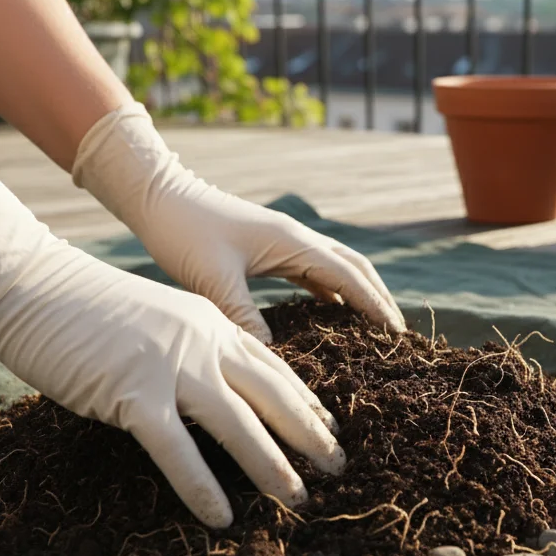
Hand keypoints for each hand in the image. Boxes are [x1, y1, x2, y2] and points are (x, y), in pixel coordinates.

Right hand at [0, 160, 343, 527]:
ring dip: (273, 466)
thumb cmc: (84, 306)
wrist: (33, 283)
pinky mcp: (132, 393)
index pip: (272, 367)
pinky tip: (221, 517)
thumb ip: (187, 348)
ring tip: (298, 500)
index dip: (305, 401)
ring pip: (238, 424)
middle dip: (310, 435)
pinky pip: (177, 450)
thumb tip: (207, 388)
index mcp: (209, 322)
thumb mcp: (155, 318)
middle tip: (339, 468)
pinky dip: (202, 486)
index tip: (330, 429)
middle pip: (272, 395)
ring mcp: (170, 367)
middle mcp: (202, 343)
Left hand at [71, 102, 406, 343]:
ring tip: (374, 329)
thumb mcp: (213, 281)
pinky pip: (312, 272)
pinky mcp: (269, 248)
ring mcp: (284, 241)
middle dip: (379, 300)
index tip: (398, 334)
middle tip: (398, 335)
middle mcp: (297, 238)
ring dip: (358, 295)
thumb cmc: (184, 233)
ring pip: (336, 268)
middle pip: (354, 268)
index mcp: (293, 242)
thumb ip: (244, 318)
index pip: (349, 276)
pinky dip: (330, 293)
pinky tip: (331, 315)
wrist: (158, 197)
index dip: (376, 306)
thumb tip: (273, 358)